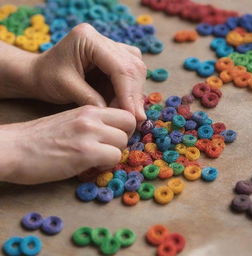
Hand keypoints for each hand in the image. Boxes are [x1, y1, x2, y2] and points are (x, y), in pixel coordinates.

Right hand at [0, 105, 135, 183]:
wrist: (13, 147)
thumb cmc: (39, 138)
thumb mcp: (70, 122)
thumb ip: (93, 125)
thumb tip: (111, 137)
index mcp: (88, 109)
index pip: (124, 112)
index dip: (124, 127)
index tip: (115, 138)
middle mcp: (91, 117)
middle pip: (129, 124)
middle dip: (123, 139)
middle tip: (109, 148)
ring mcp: (88, 133)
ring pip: (123, 142)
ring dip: (113, 153)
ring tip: (96, 159)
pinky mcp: (84, 153)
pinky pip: (113, 158)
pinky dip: (105, 165)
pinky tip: (90, 166)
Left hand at [33, 23, 146, 120]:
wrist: (39, 73)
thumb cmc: (46, 78)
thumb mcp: (66, 88)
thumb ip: (92, 100)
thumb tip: (119, 115)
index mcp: (88, 39)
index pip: (119, 67)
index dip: (129, 94)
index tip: (134, 116)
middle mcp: (102, 39)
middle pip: (132, 66)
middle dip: (134, 95)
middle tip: (135, 118)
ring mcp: (109, 47)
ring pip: (136, 69)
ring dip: (135, 93)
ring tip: (130, 113)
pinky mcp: (112, 57)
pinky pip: (130, 73)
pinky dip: (131, 90)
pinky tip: (126, 104)